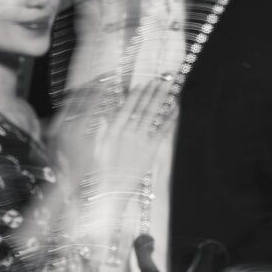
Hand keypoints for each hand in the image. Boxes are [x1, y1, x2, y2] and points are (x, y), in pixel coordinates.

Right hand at [56, 79, 176, 208]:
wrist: (110, 192)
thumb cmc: (100, 173)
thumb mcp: (96, 149)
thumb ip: (101, 132)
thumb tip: (105, 117)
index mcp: (113, 130)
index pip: (126, 107)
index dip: (136, 95)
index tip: (143, 84)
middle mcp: (127, 132)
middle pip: (142, 107)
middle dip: (153, 92)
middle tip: (162, 79)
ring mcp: (140, 141)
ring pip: (153, 115)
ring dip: (162, 99)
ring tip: (169, 87)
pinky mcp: (150, 151)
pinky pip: (162, 131)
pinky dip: (169, 119)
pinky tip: (175, 109)